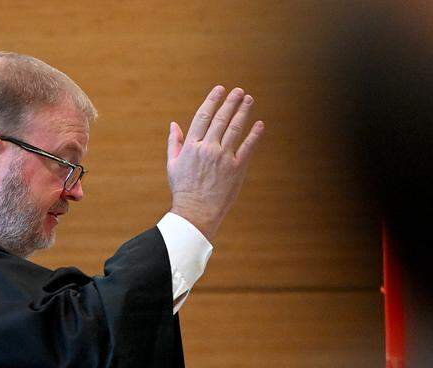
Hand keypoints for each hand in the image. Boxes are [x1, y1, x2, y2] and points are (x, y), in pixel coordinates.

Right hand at [167, 85, 264, 240]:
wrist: (195, 212)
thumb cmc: (183, 189)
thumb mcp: (172, 164)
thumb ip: (174, 142)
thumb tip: (173, 124)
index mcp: (191, 146)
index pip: (203, 116)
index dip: (212, 100)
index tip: (220, 89)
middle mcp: (208, 148)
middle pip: (221, 119)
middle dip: (231, 102)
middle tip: (239, 91)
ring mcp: (223, 158)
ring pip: (235, 129)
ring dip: (243, 112)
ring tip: (249, 100)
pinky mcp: (236, 168)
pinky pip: (247, 147)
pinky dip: (254, 134)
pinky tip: (259, 124)